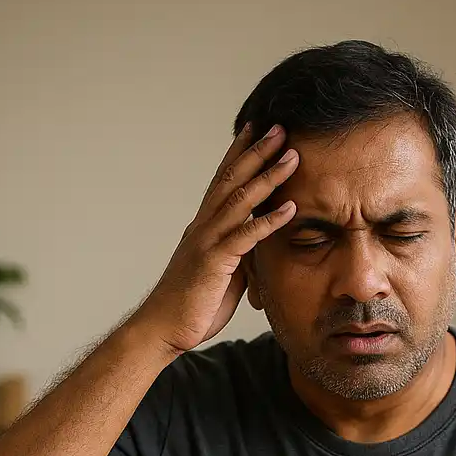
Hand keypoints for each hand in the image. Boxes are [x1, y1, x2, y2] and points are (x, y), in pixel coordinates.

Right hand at [128, 121, 298, 355]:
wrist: (164, 329)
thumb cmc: (192, 306)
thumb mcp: (223, 274)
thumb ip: (239, 255)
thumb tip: (258, 248)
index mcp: (204, 226)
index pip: (223, 181)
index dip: (239, 154)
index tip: (256, 130)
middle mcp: (204, 225)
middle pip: (232, 179)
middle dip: (257, 151)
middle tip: (279, 126)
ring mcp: (208, 240)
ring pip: (240, 199)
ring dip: (268, 175)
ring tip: (292, 155)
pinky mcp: (215, 261)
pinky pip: (246, 236)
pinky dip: (269, 220)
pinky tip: (290, 207)